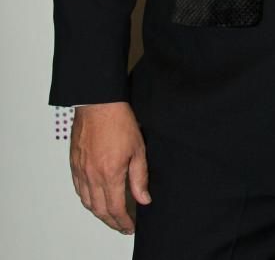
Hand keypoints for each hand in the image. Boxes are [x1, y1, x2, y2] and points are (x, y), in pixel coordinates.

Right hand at [70, 101, 150, 233]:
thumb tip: (143, 199)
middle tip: (121, 225)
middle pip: (100, 209)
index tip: (130, 226)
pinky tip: (94, 199)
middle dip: (111, 221)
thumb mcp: (138, 149)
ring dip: (98, 213)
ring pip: (87, 202)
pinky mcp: (74, 164)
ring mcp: (81, 171)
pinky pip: (78, 189)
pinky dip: (87, 199)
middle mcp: (92, 176)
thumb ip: (140, 177)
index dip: (123, 221)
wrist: (99, 104)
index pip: (116, 208)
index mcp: (110, 174)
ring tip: (110, 216)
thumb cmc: (120, 122)